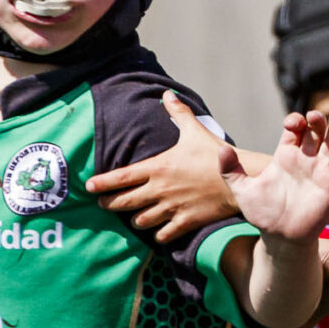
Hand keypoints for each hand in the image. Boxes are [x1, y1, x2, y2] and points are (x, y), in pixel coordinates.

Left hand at [85, 95, 245, 242]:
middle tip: (103, 204)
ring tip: (134, 217)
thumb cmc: (214, 154)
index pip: (121, 177)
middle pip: (125, 202)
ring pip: (142, 220)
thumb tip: (167, 93)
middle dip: (110, 204)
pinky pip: (164, 234)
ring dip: (136, 219)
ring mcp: (172, 207)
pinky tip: (158, 232)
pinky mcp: (186, 221)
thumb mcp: (194, 130)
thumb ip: (178, 113)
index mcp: (157, 168)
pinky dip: (159, 234)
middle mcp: (160, 190)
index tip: (89, 187)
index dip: (102, 183)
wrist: (239, 178)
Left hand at [232, 111, 328, 242]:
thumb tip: (222, 149)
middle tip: (314, 116)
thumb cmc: (263, 214)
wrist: (281, 237)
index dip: (295, 120)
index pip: (295, 129)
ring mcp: (320, 170)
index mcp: (285, 156)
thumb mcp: (242, 190)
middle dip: (316, 120)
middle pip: (315, 130)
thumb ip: (230, 170)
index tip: (291, 123)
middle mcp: (305, 160)